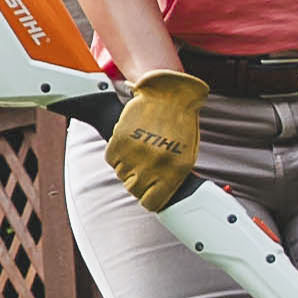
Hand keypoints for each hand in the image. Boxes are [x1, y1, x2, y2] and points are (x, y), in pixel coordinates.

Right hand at [102, 71, 204, 209]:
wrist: (169, 95)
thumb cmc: (180, 125)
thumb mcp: (186, 156)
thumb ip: (173, 179)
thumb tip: (160, 195)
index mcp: (174, 171)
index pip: (152, 202)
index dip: (149, 199)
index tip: (149, 193)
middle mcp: (154, 165)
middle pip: (134, 189)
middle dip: (137, 182)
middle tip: (143, 168)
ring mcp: (136, 152)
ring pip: (121, 174)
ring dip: (126, 166)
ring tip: (137, 151)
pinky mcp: (120, 140)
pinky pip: (111, 158)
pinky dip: (117, 154)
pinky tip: (128, 144)